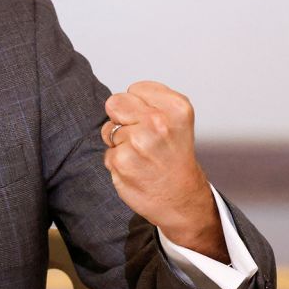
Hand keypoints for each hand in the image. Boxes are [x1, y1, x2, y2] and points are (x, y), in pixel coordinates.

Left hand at [101, 81, 226, 261]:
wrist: (182, 199)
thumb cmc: (176, 159)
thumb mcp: (177, 120)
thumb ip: (151, 102)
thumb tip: (120, 100)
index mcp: (176, 108)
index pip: (135, 89)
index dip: (139, 106)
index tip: (153, 122)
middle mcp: (158, 122)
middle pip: (115, 103)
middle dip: (122, 118)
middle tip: (141, 137)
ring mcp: (138, 142)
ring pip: (108, 129)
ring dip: (119, 142)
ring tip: (141, 155)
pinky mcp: (121, 161)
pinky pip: (107, 152)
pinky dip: (117, 161)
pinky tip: (135, 169)